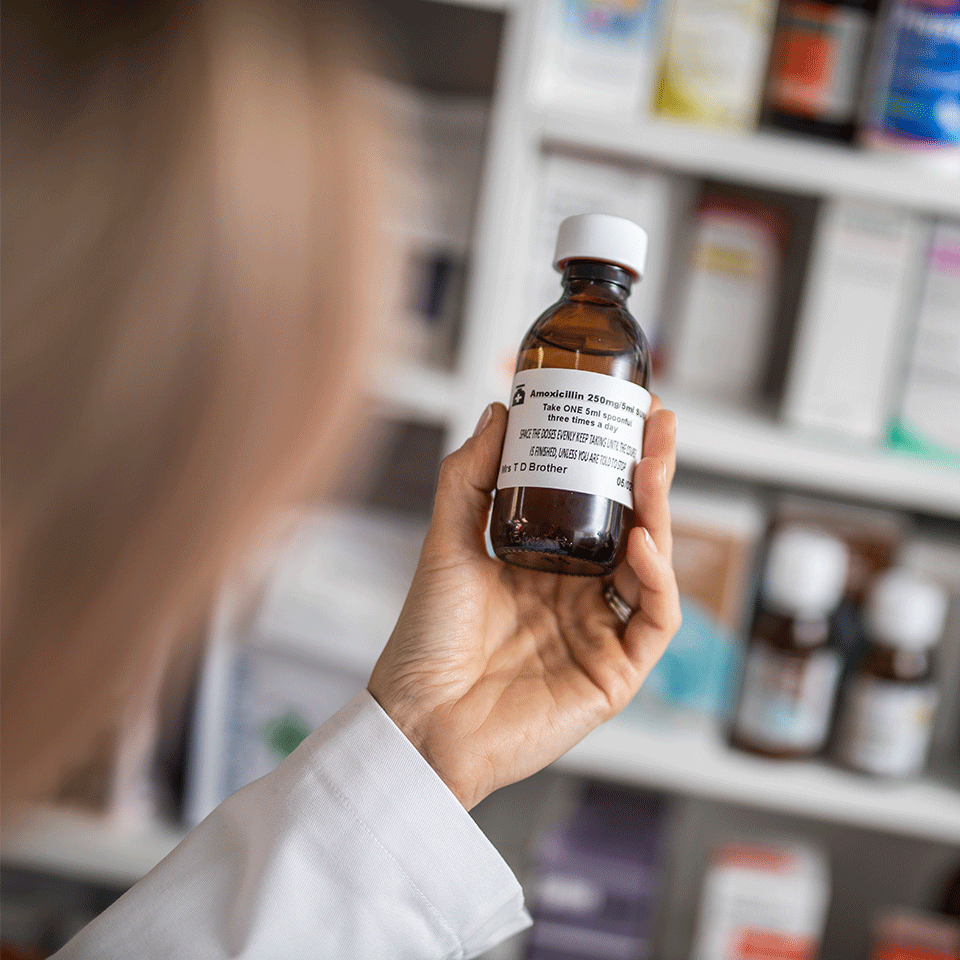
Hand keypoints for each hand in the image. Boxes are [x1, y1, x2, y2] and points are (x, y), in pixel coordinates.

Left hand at [368, 397, 680, 809]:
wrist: (418, 717)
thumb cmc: (428, 639)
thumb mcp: (446, 544)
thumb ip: (468, 478)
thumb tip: (498, 412)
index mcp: (545, 567)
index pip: (595, 506)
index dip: (615, 461)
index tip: (627, 413)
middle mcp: (579, 596)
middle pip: (632, 528)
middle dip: (652, 475)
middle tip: (659, 424)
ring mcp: (600, 633)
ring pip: (652, 567)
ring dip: (660, 515)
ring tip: (651, 469)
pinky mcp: (615, 674)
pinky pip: (654, 621)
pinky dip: (658, 580)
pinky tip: (643, 541)